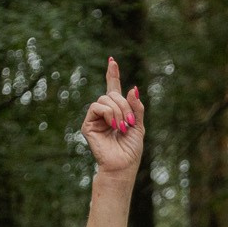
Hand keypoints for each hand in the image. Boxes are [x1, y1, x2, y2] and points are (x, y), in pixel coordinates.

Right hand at [80, 57, 143, 176]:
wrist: (122, 166)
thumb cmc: (131, 150)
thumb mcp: (139, 126)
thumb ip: (136, 107)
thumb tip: (133, 87)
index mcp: (117, 112)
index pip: (113, 89)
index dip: (112, 75)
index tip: (112, 61)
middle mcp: (104, 113)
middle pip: (112, 95)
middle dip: (125, 106)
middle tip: (130, 123)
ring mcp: (95, 118)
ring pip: (105, 100)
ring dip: (118, 111)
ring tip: (122, 127)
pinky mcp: (88, 124)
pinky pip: (97, 107)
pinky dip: (108, 114)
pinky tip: (114, 126)